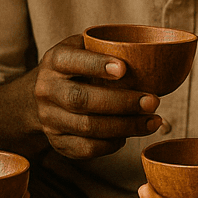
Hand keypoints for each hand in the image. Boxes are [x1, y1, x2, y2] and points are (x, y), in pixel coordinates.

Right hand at [32, 34, 161, 158]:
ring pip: (87, 127)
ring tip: (152, 121)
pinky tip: (129, 134)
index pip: (70, 61)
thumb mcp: (85, 48)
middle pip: (81, 99)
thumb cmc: (78, 67)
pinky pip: (86, 148)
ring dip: (125, 126)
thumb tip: (150, 56)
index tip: (123, 69)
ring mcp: (49, 118)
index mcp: (54, 61)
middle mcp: (46, 89)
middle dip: (121, 103)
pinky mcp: (57, 142)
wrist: (45, 94)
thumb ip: (107, 49)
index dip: (96, 65)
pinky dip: (112, 144)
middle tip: (152, 102)